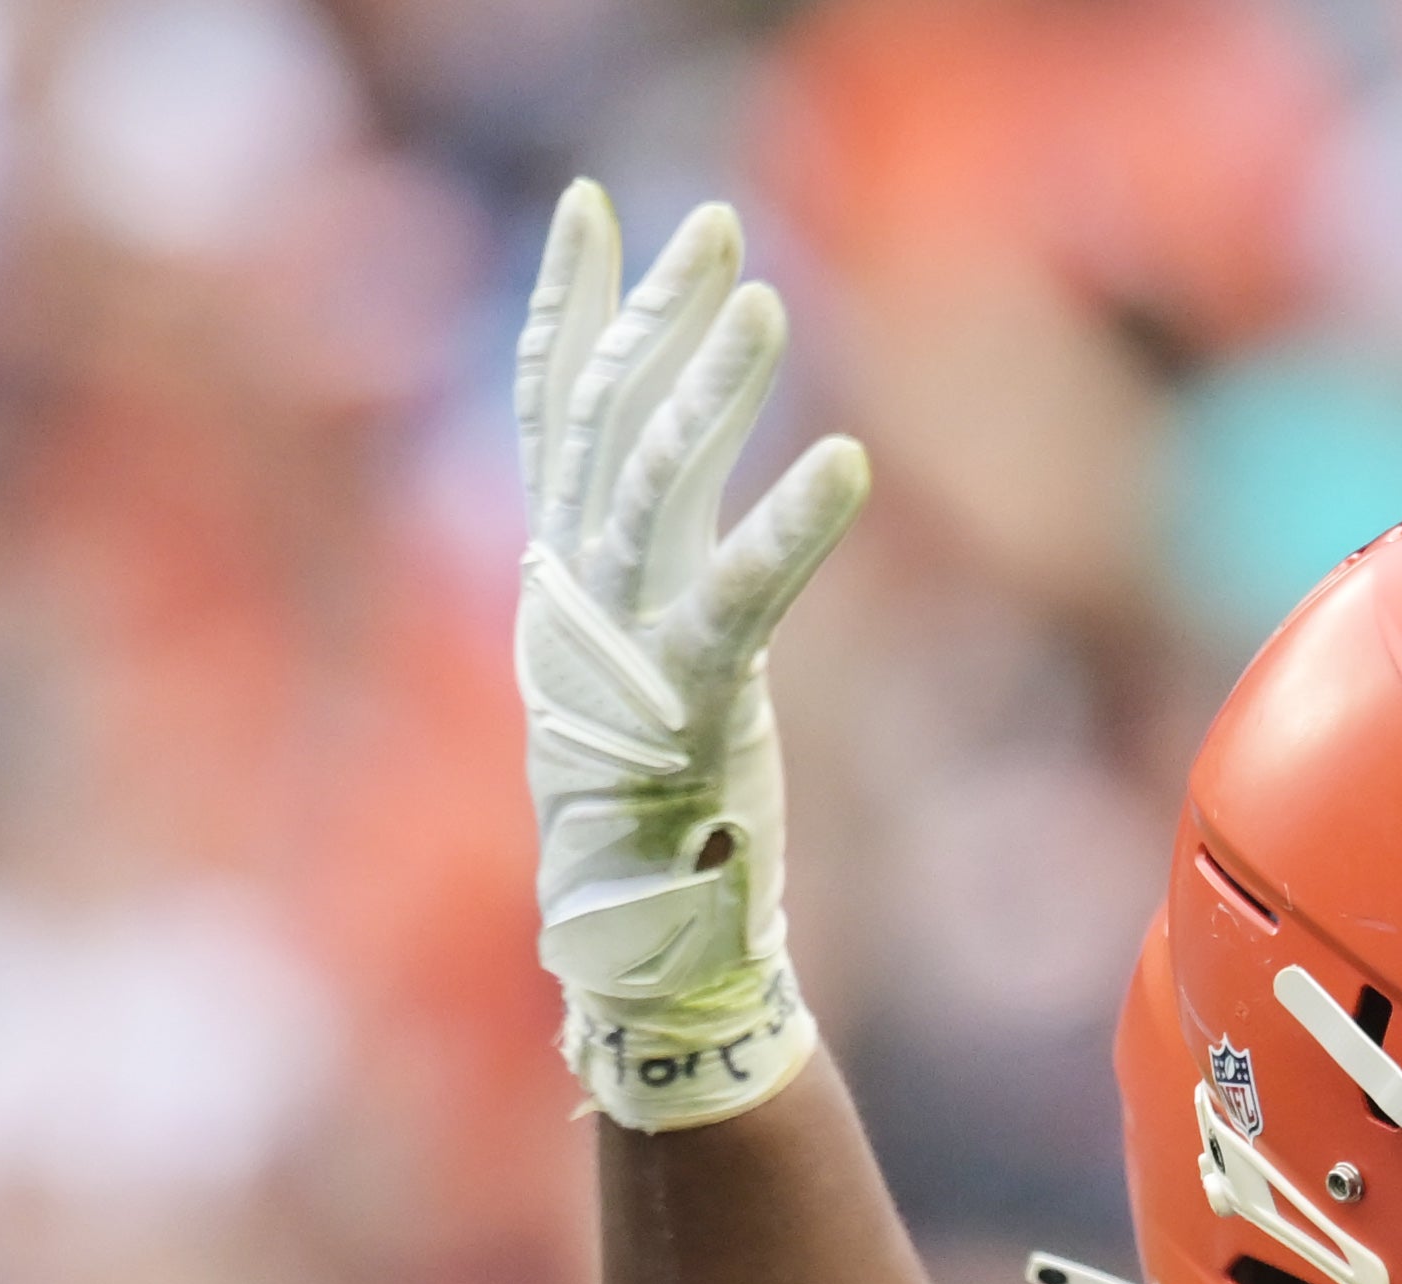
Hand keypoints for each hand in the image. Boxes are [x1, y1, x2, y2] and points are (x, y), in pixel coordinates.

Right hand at [515, 182, 870, 1130]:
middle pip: (601, 415)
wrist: (646, 955)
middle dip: (651, 309)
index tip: (590, 210)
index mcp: (566, 583)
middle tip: (712, 220)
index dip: (570, 307)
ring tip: (767, 300)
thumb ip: (651, 590)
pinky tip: (844, 462)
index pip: (556, 412)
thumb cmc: (659, 827)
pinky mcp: (685, 707)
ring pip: (651, 480)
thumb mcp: (644, 679)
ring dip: (710, 383)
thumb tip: (665, 525)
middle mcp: (579, 598)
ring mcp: (624, 648)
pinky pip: (736, 596)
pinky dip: (787, 528)